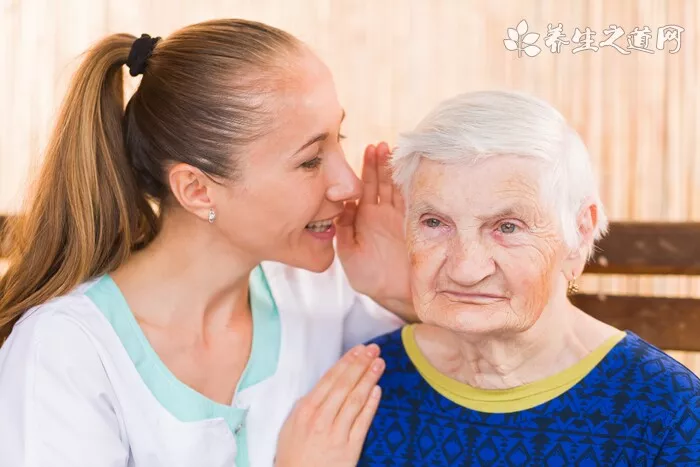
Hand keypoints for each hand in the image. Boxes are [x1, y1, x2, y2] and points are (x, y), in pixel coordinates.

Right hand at [274, 344, 384, 466]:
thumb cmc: (293, 455)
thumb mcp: (291, 426)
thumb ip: (305, 405)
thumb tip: (321, 388)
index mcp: (306, 410)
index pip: (330, 379)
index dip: (346, 362)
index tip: (357, 350)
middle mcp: (321, 419)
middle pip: (345, 385)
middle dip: (360, 365)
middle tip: (372, 350)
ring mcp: (337, 433)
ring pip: (356, 400)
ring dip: (368, 379)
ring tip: (379, 364)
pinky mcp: (350, 448)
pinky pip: (363, 422)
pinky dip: (371, 405)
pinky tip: (378, 390)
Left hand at [336, 143, 413, 319]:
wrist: (398, 293)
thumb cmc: (370, 277)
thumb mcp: (349, 255)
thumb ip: (343, 233)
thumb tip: (341, 208)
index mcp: (363, 218)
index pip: (361, 188)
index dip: (362, 171)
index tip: (363, 155)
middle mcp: (380, 213)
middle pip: (379, 181)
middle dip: (378, 163)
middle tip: (377, 146)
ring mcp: (399, 215)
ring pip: (395, 186)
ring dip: (394, 169)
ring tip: (392, 150)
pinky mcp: (416, 221)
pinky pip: (412, 198)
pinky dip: (411, 183)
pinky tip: (411, 167)